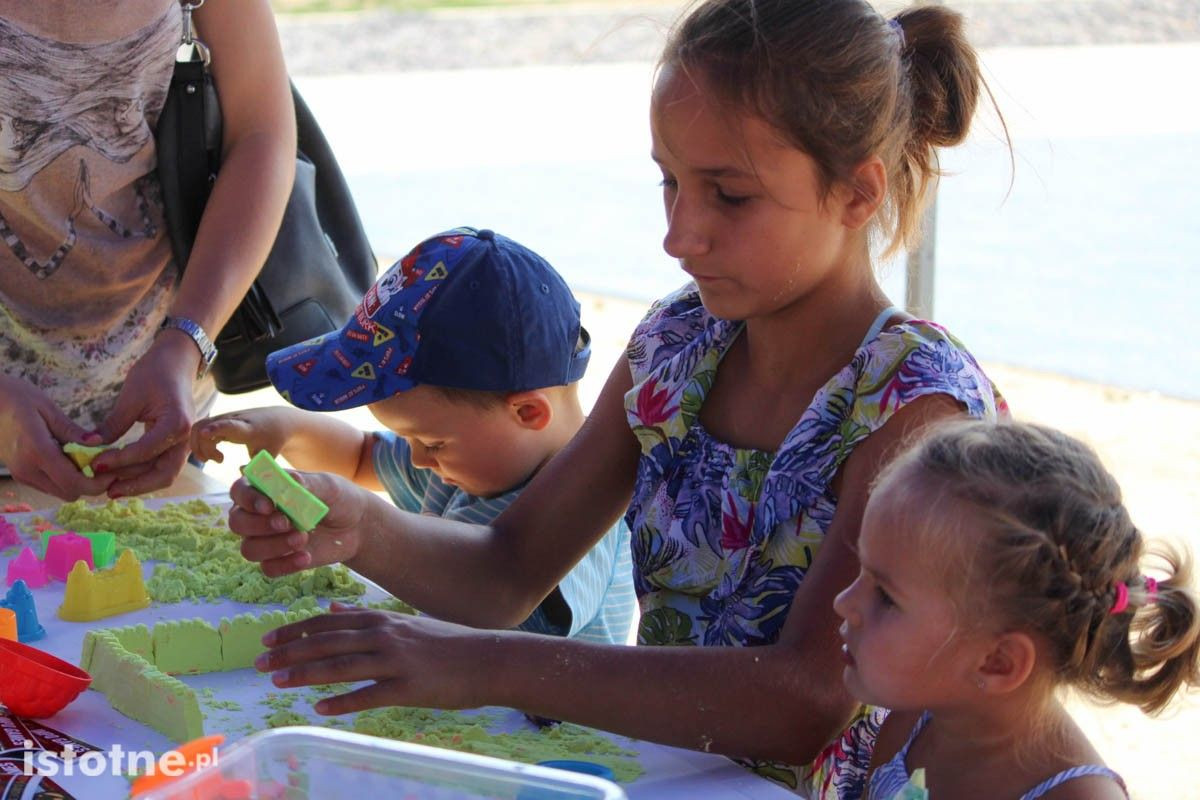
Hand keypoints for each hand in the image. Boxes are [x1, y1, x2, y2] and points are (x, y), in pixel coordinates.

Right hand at [0, 376, 115, 499]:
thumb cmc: (15, 398)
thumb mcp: (47, 408)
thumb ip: (72, 430)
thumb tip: (99, 445)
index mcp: (37, 451)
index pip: (73, 483)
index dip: (98, 483)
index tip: (114, 470)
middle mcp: (27, 469)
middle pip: (70, 493)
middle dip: (91, 483)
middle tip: (105, 464)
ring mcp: (22, 474)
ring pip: (60, 492)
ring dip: (78, 482)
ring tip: (89, 459)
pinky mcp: (20, 474)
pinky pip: (50, 485)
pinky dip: (65, 478)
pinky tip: (72, 459)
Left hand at [92, 332, 198, 496]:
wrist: (177, 361)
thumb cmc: (155, 372)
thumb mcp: (130, 397)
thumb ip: (112, 425)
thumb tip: (88, 447)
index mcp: (177, 423)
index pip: (146, 451)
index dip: (120, 460)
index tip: (94, 464)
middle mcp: (185, 438)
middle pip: (163, 473)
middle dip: (135, 484)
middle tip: (107, 491)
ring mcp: (183, 442)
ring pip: (164, 473)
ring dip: (139, 483)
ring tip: (111, 488)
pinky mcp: (176, 443)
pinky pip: (161, 464)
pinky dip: (143, 473)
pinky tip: (122, 476)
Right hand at [190, 408, 291, 463]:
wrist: (279, 421)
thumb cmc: (274, 439)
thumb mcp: (269, 455)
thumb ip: (255, 467)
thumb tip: (240, 472)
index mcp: (246, 429)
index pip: (228, 425)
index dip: (215, 429)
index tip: (204, 434)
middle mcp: (232, 420)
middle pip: (204, 427)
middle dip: (202, 447)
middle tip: (219, 461)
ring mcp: (224, 419)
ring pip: (199, 427)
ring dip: (199, 446)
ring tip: (217, 460)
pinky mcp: (221, 421)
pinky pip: (201, 429)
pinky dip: (201, 444)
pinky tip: (216, 456)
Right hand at [228, 470, 367, 576]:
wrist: (356, 526)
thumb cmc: (337, 498)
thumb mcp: (327, 486)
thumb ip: (305, 484)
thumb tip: (287, 481)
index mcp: (264, 489)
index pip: (239, 491)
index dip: (248, 499)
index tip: (269, 505)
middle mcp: (258, 515)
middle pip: (237, 523)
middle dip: (260, 525)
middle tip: (288, 523)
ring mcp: (266, 539)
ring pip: (248, 549)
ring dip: (274, 546)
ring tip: (303, 539)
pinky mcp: (277, 560)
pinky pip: (267, 568)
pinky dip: (285, 564)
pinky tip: (306, 557)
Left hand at [256, 603, 494, 713]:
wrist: (488, 658)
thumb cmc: (446, 642)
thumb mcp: (404, 621)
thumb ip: (366, 616)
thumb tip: (332, 607)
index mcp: (382, 619)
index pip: (328, 622)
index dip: (295, 631)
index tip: (267, 641)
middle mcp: (384, 635)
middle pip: (327, 642)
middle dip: (289, 652)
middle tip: (258, 664)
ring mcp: (396, 661)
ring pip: (341, 666)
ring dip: (305, 674)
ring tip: (277, 682)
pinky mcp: (409, 687)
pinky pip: (369, 695)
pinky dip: (343, 702)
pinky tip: (320, 709)